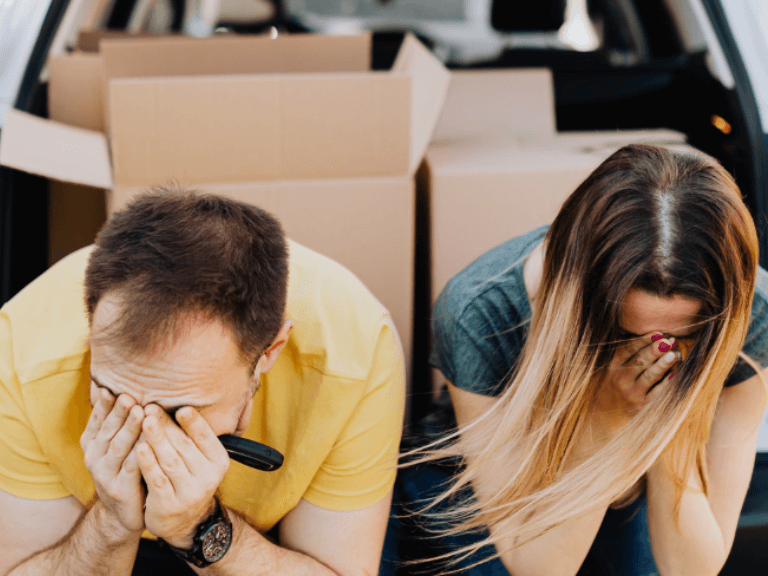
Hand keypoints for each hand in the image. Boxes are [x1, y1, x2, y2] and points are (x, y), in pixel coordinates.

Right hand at [81, 388, 145, 535]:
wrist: (122, 515)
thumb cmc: (126, 471)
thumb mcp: (116, 447)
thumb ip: (119, 424)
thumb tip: (126, 389)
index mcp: (93, 445)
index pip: (97, 421)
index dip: (104, 406)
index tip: (111, 389)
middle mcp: (95, 458)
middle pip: (108, 431)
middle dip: (118, 413)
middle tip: (128, 396)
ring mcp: (106, 475)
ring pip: (119, 448)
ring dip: (129, 429)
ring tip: (139, 412)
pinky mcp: (121, 489)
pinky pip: (133, 468)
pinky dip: (140, 453)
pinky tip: (149, 442)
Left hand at [136, 405, 229, 547]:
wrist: (183, 521)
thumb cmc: (187, 479)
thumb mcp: (198, 460)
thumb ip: (190, 438)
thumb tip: (174, 404)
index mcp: (218, 462)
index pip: (206, 437)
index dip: (193, 422)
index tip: (181, 407)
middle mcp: (208, 478)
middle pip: (184, 446)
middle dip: (166, 425)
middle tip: (151, 407)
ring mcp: (190, 494)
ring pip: (170, 461)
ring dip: (156, 439)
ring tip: (143, 421)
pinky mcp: (170, 506)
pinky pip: (157, 480)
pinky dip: (148, 463)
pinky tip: (138, 448)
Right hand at [597, 333, 680, 426]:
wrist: (604, 417)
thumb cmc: (614, 387)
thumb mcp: (613, 370)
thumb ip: (629, 355)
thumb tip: (657, 339)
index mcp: (613, 366)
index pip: (628, 350)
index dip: (643, 341)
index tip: (658, 333)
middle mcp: (620, 379)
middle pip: (639, 362)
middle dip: (654, 350)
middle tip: (667, 341)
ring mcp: (631, 393)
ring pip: (649, 376)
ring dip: (662, 365)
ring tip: (673, 355)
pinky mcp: (641, 406)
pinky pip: (656, 393)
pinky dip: (666, 384)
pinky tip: (675, 375)